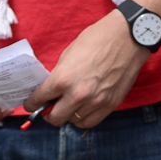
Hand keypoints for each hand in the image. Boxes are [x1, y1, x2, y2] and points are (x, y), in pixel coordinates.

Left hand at [28, 9, 148, 130]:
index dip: (31, 103)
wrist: (129, 37)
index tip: (31, 104)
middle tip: (50, 108)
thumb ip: (59, 75)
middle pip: (54, 119)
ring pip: (73, 121)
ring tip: (70, 106)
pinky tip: (83, 109)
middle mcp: (77, 94)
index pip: (38, 100)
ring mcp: (95, 102)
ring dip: (68, 115)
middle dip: (48, 114)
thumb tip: (53, 89)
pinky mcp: (110, 104)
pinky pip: (91, 122)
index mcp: (62, 79)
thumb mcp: (69, 54)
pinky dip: (84, 118)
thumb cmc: (98, 39)